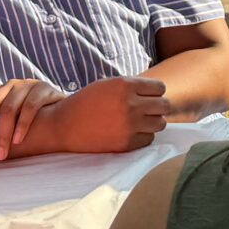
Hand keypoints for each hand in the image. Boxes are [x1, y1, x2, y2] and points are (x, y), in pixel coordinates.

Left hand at [0, 77, 64, 163]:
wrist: (63, 112)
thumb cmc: (28, 119)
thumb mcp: (6, 117)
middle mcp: (9, 85)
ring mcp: (26, 85)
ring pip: (9, 109)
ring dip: (3, 135)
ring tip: (1, 155)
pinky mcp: (43, 89)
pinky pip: (30, 107)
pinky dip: (22, 125)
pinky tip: (18, 141)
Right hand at [33, 76, 170, 155]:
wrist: (64, 125)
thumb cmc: (87, 102)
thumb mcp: (109, 84)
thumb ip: (133, 87)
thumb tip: (160, 93)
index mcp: (126, 85)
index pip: (160, 88)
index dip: (154, 92)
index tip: (146, 97)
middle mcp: (130, 104)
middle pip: (165, 106)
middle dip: (157, 107)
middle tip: (146, 110)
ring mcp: (130, 125)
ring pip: (161, 123)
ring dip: (152, 122)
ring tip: (138, 121)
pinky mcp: (127, 143)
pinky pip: (149, 139)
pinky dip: (143, 136)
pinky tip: (129, 132)